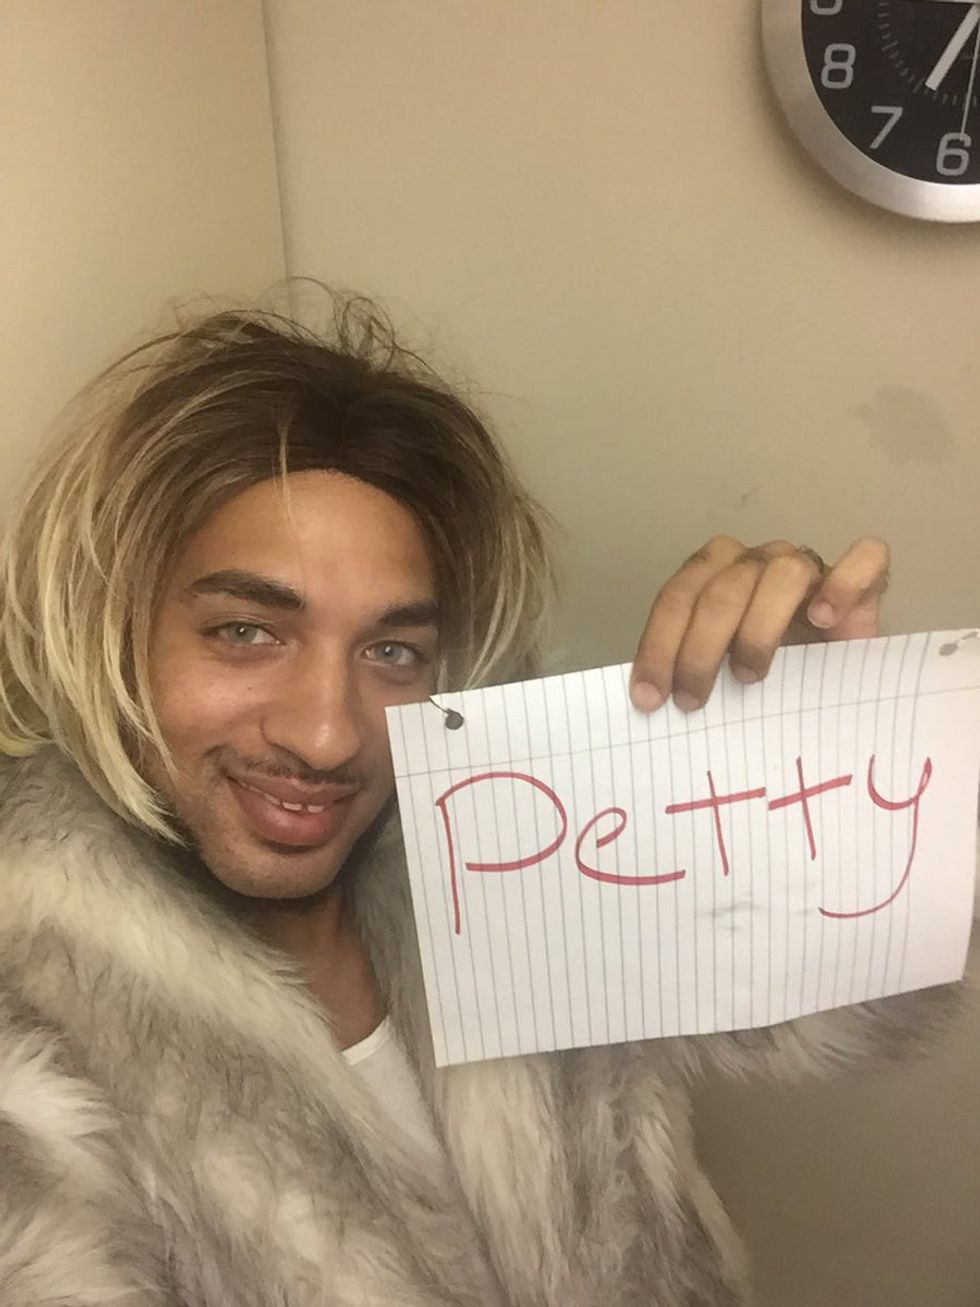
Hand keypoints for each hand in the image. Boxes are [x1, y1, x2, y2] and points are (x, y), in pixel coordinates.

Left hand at [629, 536, 889, 712]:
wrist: (837, 684)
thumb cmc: (770, 680)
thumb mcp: (719, 675)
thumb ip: (690, 672)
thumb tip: (650, 702)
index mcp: (717, 574)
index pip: (678, 596)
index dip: (659, 646)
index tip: (650, 698)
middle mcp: (760, 562)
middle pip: (722, 588)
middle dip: (698, 649)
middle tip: (693, 700)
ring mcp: (810, 567)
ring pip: (781, 574)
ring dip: (757, 628)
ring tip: (748, 676)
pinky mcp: (865, 582)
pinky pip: (864, 559)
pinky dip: (843, 584)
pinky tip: (825, 619)